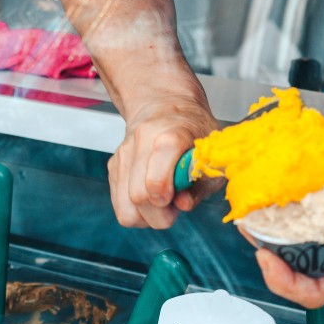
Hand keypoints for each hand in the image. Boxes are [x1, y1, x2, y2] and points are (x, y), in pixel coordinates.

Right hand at [110, 95, 222, 228]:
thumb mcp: (210, 158)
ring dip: (146, 216)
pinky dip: (137, 212)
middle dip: (159, 214)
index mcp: (171, 135)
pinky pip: (120, 207)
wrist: (166, 106)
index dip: (163, 196)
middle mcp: (141, 141)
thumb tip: (183, 204)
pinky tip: (151, 199)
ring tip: (162, 204)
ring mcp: (123, 154)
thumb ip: (200, 185)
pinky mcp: (113, 166)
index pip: (155, 177)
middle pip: (138, 197)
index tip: (175, 200)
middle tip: (174, 205)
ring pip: (125, 207)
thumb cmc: (195, 135)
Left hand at [251, 117, 323, 307]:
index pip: (316, 290)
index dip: (287, 284)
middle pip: (298, 265)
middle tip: (252, 227)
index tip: (267, 258)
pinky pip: (308, 204)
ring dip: (275, 225)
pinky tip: (277, 184)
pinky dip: (290, 198)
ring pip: (299, 234)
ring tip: (256, 207)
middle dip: (271, 252)